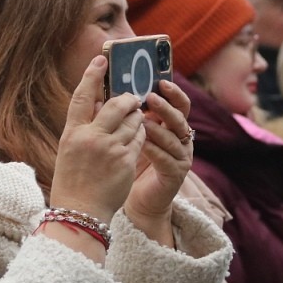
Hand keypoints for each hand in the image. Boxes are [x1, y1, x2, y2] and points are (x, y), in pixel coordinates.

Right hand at [50, 55, 144, 222]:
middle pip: (116, 104)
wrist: (81, 213)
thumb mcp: (71, 149)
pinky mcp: (126, 161)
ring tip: (133, 124)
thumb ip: (85, 125)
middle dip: (129, 99)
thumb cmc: (73, 181)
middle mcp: (91, 138)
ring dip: (137, 119)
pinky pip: (140, 139)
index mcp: (72, 133)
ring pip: (133, 121)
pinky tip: (136, 142)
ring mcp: (110, 149)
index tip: (101, 59)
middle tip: (133, 98)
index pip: (82, 96)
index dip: (92, 75)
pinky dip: (141, 137)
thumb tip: (101, 100)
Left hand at [124, 79, 193, 246]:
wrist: (135, 201)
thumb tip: (100, 92)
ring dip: (159, 128)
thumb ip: (119, 116)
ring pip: (176, 138)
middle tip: (151, 98)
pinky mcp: (176, 174)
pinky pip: (167, 159)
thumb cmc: (126, 164)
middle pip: (181, 116)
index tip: (160, 81)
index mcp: (169, 125)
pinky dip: (155, 151)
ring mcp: (181, 156)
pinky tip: (143, 145)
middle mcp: (180, 138)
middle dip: (166, 106)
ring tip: (143, 122)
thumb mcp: (124, 136)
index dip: (172, 91)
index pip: (177, 103)